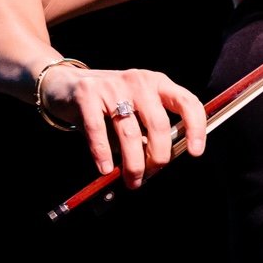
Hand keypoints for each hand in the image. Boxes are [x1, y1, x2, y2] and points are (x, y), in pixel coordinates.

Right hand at [42, 64, 208, 187]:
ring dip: (133, 163)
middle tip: (151, 174)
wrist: (65, 85)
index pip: (187, 103)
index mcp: (158, 84)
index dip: (196, 128)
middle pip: (158, 125)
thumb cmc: (109, 104)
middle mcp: (139, 82)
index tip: (196, 152)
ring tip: (132, 180)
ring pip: (130, 133)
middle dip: (158, 157)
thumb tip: (160, 162)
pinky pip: (99, 130)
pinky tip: (105, 168)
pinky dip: (103, 153)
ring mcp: (112, 86)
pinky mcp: (87, 94)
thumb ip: (151, 130)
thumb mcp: (137, 109)